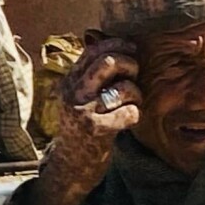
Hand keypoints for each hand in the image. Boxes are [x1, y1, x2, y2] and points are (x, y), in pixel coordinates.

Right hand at [25, 35, 139, 204]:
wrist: (68, 168)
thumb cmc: (80, 130)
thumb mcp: (77, 98)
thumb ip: (87, 72)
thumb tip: (97, 36)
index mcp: (68, 82)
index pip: (93, 50)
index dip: (117, 44)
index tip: (131, 49)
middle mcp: (72, 94)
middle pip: (109, 62)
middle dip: (130, 65)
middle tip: (134, 77)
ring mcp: (83, 112)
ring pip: (123, 88)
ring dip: (136, 94)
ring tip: (131, 104)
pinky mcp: (96, 130)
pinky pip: (129, 112)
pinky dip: (134, 115)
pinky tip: (127, 122)